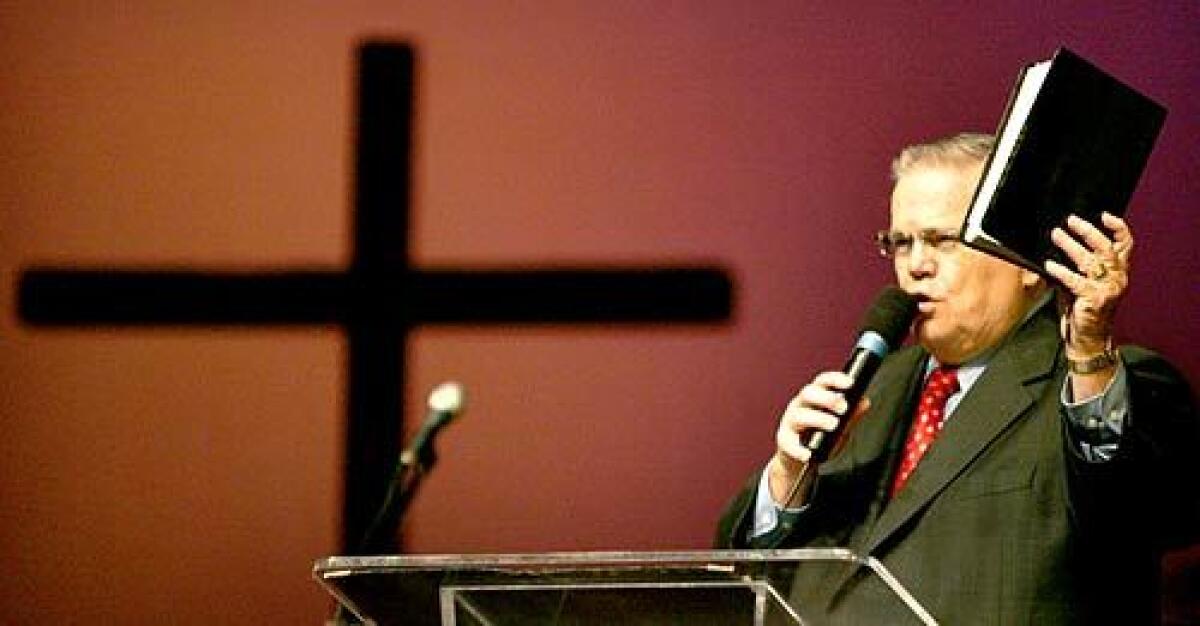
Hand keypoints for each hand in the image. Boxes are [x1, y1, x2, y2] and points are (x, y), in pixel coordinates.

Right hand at [767, 371, 868, 506]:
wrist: (800, 458)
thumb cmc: (818, 436)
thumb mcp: (839, 425)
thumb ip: (851, 415)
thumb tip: (864, 402)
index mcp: (813, 398)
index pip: (822, 382)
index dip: (835, 380)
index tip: (850, 383)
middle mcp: (799, 406)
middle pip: (808, 393)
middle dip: (826, 398)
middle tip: (844, 408)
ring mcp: (790, 422)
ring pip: (799, 415)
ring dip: (817, 419)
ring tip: (833, 425)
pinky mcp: (784, 440)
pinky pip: (788, 443)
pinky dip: (798, 449)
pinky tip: (808, 454)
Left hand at [1044, 212, 1131, 355]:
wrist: (1087, 340)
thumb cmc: (1083, 310)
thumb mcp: (1082, 283)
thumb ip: (1078, 265)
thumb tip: (1060, 242)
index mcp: (1118, 272)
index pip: (1125, 244)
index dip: (1117, 227)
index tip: (1103, 215)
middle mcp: (1117, 278)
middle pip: (1106, 248)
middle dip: (1088, 231)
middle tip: (1070, 221)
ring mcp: (1107, 289)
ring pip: (1090, 260)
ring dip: (1070, 245)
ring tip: (1056, 235)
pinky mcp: (1094, 300)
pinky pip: (1075, 281)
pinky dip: (1060, 271)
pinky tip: (1049, 265)